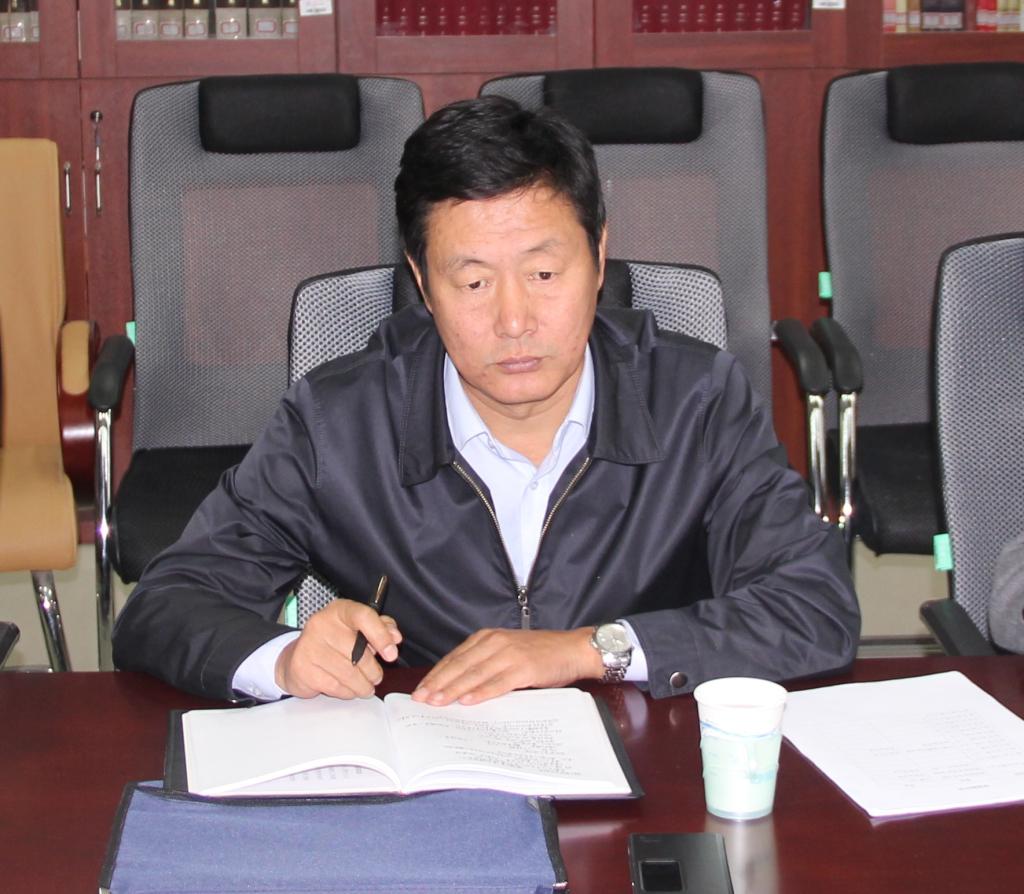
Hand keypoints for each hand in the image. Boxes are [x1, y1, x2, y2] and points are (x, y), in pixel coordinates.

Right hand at [275, 598, 401, 698]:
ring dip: (362, 686)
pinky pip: (335, 687)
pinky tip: (347, 689)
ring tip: (365, 687)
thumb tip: (395, 638)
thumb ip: (381, 628)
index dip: (381, 636)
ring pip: (348, 674)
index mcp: (339, 610)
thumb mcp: (357, 628)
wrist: (296, 657)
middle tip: (376, 677)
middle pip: (359, 654)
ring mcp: (309, 646)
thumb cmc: (334, 641)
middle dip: (373, 671)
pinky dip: (347, 692)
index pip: (363, 616)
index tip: (391, 654)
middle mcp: (322, 624)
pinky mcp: (302, 668)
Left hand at [411, 627, 604, 706]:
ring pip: (474, 674)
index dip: (436, 674)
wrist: (573, 648)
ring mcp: (510, 654)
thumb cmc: (540, 653)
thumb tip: (458, 688)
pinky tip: (468, 702)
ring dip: (453, 690)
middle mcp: (495, 642)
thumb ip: (485, 663)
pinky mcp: (524, 668)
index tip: (421, 689)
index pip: (455, 657)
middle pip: (460, 665)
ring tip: (437, 703)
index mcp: (488, 636)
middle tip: (421, 699)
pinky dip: (481, 692)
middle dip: (438, 683)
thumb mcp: (507, 651)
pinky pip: (498, 683)